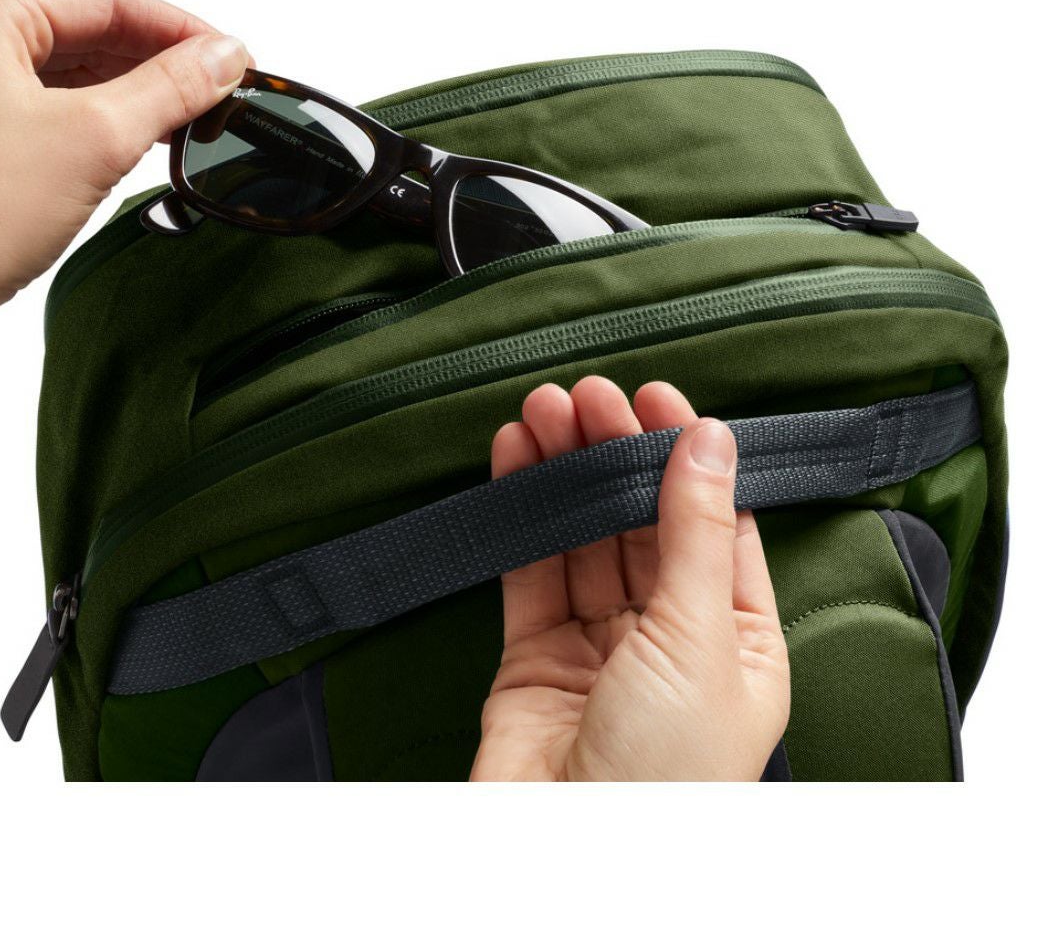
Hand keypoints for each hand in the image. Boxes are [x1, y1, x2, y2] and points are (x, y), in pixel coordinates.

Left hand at [0, 0, 247, 475]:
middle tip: (216, 95)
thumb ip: (171, 89)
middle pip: (85, 32)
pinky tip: (129, 148)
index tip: (230, 59)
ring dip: (127, 95)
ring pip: (64, 74)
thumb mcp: (97, 140)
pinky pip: (42, 110)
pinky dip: (91, 124)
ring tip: (183, 125)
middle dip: (156, 62)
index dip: (180, 28)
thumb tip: (224, 55)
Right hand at [471, 376, 789, 780]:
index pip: (715, 523)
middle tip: (588, 394)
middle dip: (616, 454)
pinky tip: (516, 458)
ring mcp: (600, 649)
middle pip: (643, 523)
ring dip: (565, 473)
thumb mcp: (699, 638)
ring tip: (543, 408)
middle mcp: (672, 640)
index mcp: (738, 641)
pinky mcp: (536, 658)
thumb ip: (697, 531)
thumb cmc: (665, 777)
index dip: (686, 455)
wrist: (565, 861)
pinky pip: (532, 569)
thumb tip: (712, 438)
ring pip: (584, 537)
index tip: (656, 394)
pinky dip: (524, 512)